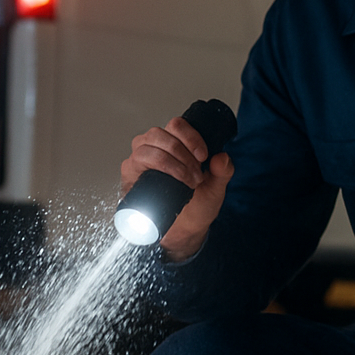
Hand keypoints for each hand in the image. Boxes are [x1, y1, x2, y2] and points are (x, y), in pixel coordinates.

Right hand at [119, 116, 233, 261]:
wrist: (183, 229)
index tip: (204, 156)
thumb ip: (224, 171)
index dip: (191, 137)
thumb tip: (221, 157)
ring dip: (171, 162)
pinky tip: (170, 182)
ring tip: (187, 181)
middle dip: (182, 152)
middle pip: (160, 133)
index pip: (177, 125)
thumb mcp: (216, 187)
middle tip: (196, 173)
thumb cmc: (196, 205)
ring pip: (147, 146)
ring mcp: (140, 158)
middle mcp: (154, 146)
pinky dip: (156, 168)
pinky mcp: (130, 174)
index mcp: (174, 142)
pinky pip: (135, 161)